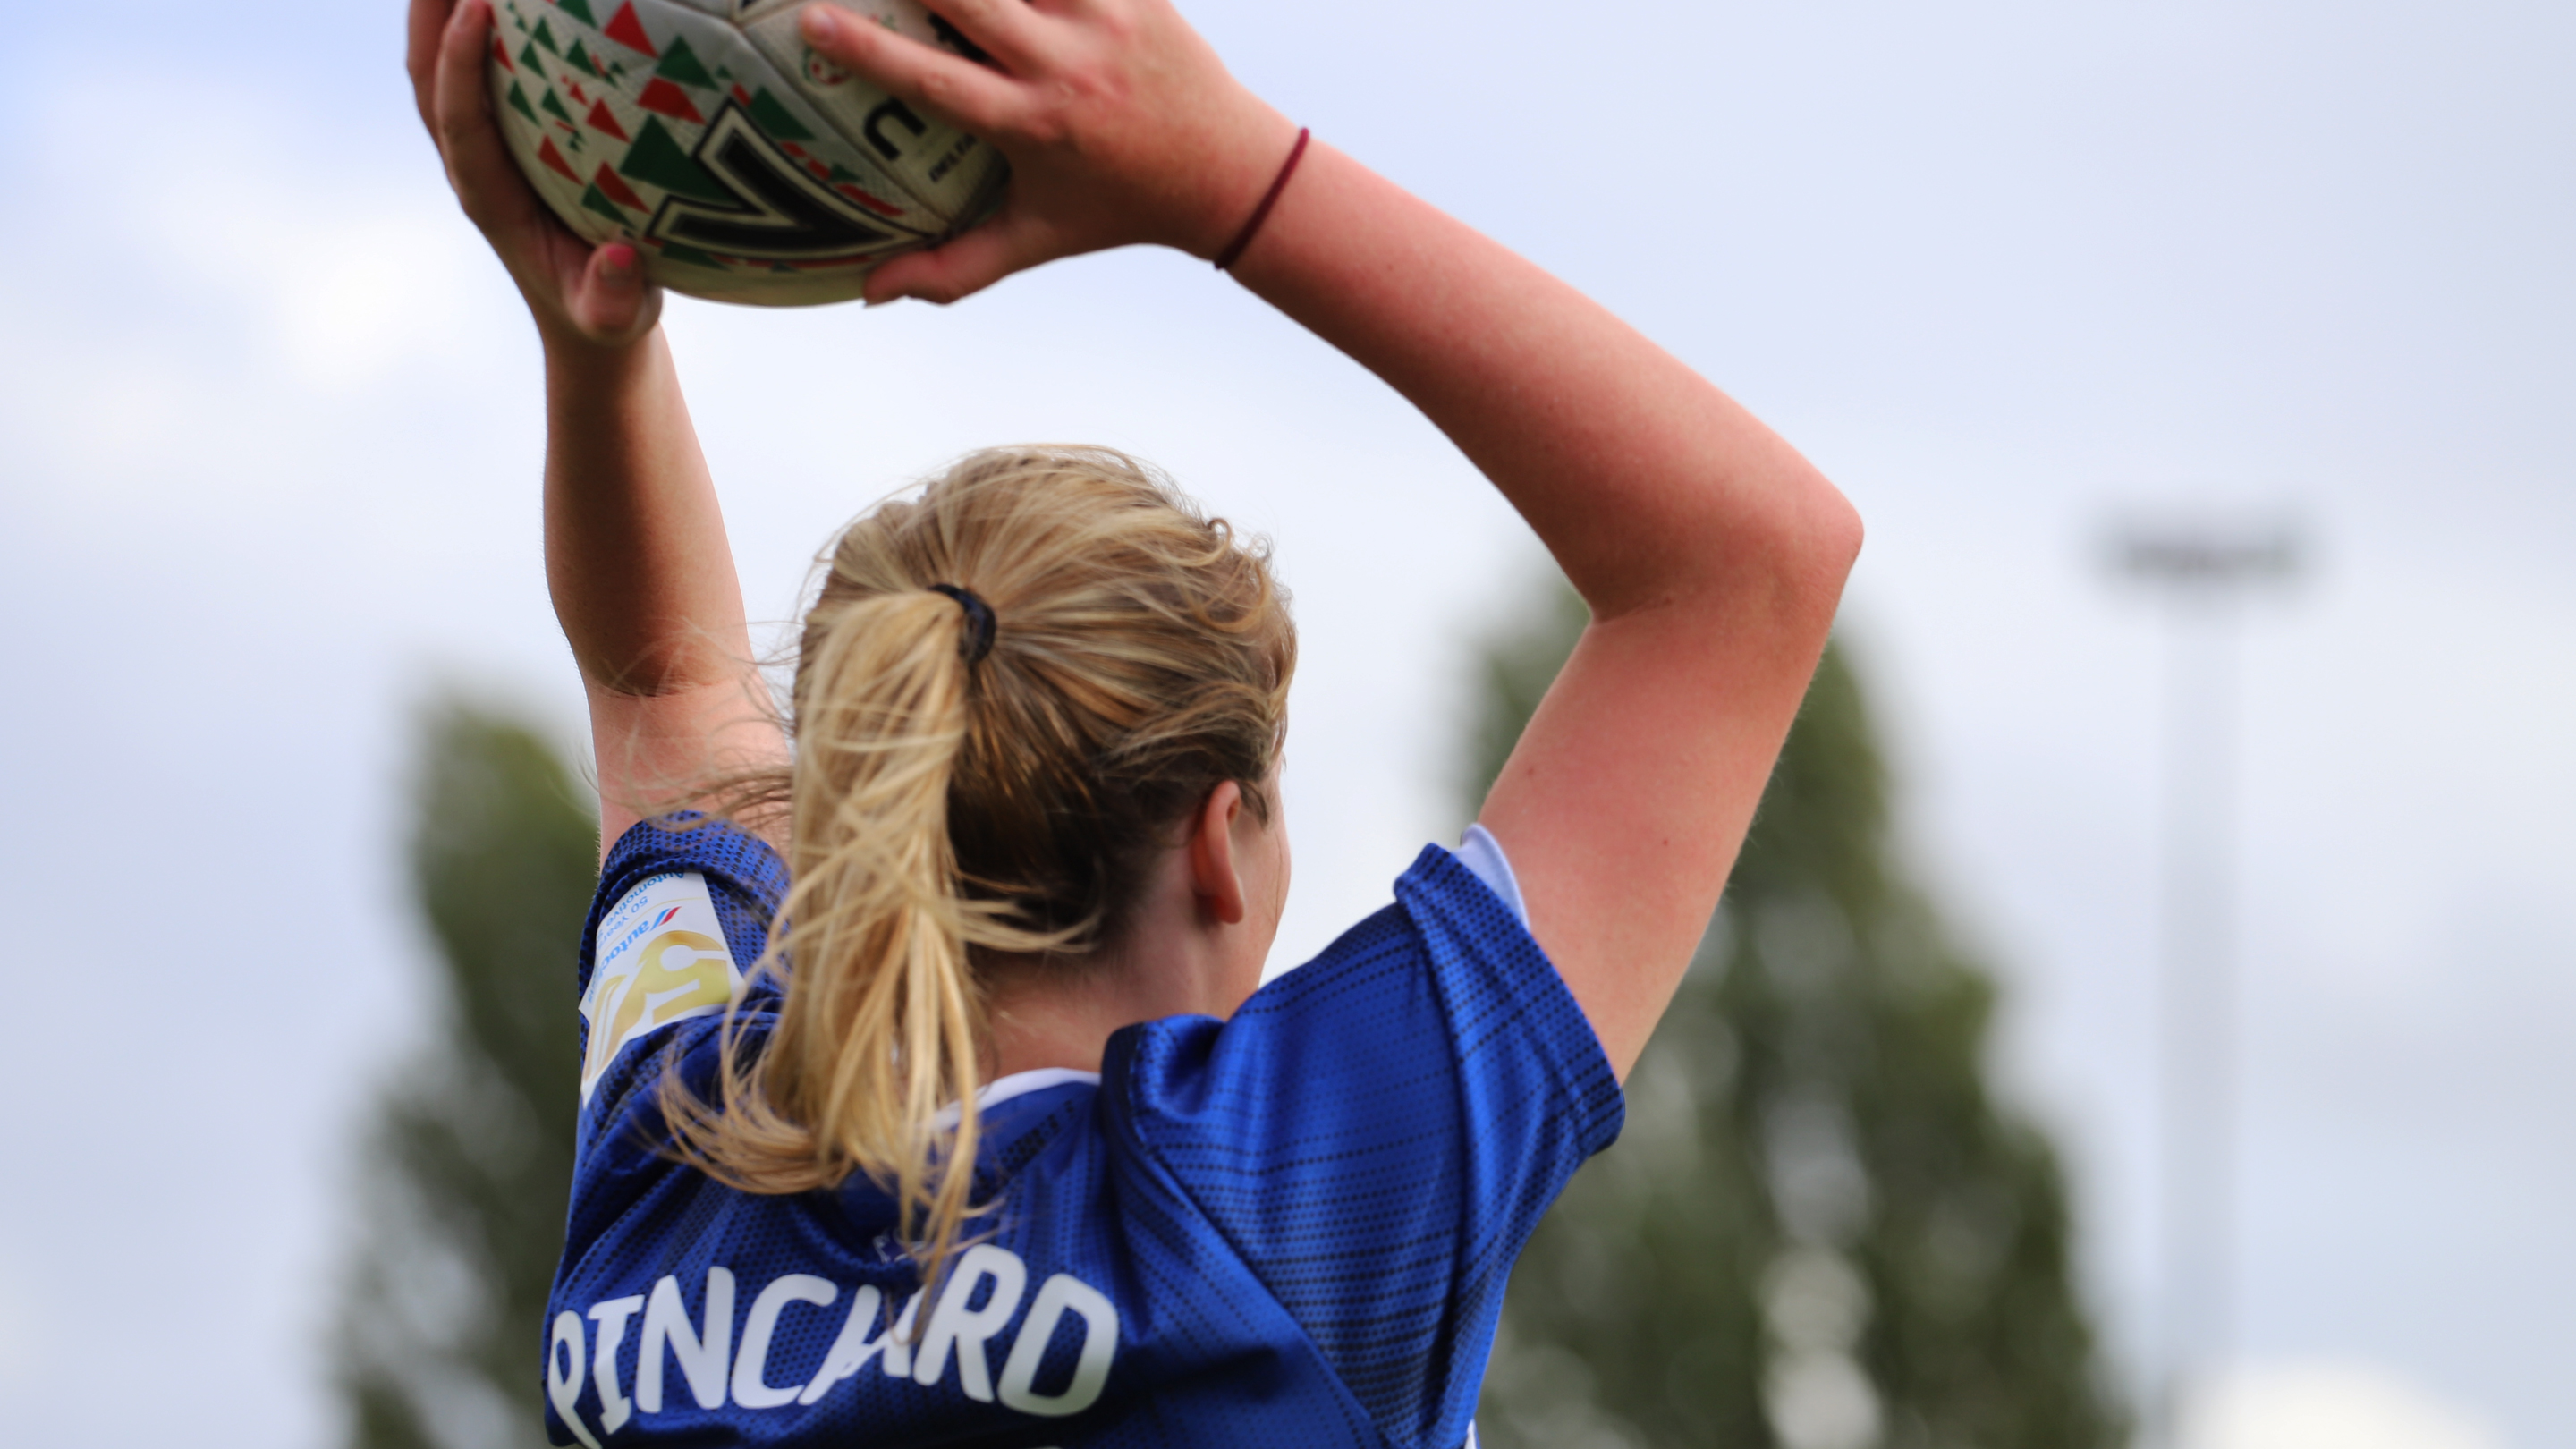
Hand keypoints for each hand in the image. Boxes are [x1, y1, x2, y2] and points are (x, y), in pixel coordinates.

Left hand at [405, 0, 659, 346]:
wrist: (590, 323)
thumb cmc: (606, 316)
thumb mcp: (615, 319)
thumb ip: (612, 298)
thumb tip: (619, 259)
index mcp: (489, 198)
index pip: (458, 121)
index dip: (459, 65)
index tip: (476, 6)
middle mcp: (471, 163)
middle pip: (427, 73)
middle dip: (429, 10)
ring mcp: (480, 145)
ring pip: (441, 61)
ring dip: (442, 5)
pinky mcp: (502, 134)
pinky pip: (479, 66)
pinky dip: (479, 18)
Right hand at [796, 0, 1301, 304]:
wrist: (1227, 173)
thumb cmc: (1116, 209)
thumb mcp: (1035, 241)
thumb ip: (951, 267)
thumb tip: (868, 293)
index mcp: (1031, 125)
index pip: (932, 79)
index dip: (867, 47)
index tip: (811, 18)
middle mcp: (1065, 66)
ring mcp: (1104, 16)